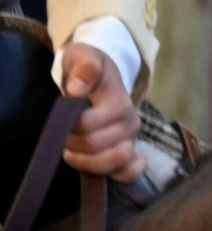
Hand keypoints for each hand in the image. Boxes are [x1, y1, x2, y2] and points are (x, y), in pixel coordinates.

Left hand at [60, 43, 143, 181]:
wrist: (101, 77)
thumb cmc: (87, 69)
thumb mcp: (82, 57)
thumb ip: (84, 67)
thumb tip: (77, 89)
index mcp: (120, 101)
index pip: (90, 125)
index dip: (70, 127)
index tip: (62, 120)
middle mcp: (131, 122)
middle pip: (97, 146)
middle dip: (73, 144)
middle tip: (64, 135)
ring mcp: (131, 139)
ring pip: (114, 162)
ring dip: (87, 161)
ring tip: (73, 150)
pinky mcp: (129, 154)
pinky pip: (130, 171)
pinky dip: (115, 173)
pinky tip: (98, 167)